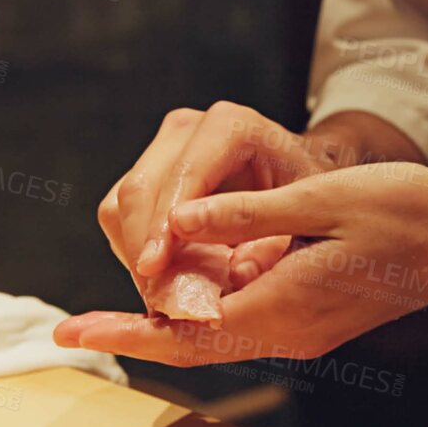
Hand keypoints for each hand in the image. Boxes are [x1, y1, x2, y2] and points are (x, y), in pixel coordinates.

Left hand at [57, 163, 427, 365]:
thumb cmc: (407, 212)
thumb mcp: (323, 201)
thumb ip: (247, 216)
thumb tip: (179, 224)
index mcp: (285, 306)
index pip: (186, 330)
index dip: (125, 331)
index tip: (73, 330)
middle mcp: (289, 332)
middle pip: (192, 345)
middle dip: (130, 335)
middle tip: (71, 327)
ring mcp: (302, 332)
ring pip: (215, 337)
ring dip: (165, 324)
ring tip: (110, 311)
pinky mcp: (312, 320)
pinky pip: (243, 325)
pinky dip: (202, 314)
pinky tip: (182, 291)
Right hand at [96, 101, 330, 296]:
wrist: (300, 183)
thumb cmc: (308, 200)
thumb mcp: (301, 221)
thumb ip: (264, 243)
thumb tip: (225, 278)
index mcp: (231, 127)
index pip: (181, 178)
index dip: (162, 227)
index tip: (154, 269)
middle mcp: (188, 128)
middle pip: (137, 190)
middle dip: (142, 249)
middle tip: (156, 299)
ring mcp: (162, 148)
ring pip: (119, 207)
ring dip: (136, 255)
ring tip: (166, 294)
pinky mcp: (147, 171)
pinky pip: (120, 217)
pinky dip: (137, 252)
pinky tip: (167, 276)